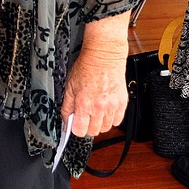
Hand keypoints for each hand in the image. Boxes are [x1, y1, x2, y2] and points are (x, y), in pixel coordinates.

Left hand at [61, 13, 129, 137]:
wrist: (104, 56)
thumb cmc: (86, 68)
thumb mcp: (69, 87)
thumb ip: (67, 107)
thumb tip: (66, 121)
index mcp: (84, 103)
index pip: (80, 130)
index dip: (75, 128)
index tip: (75, 123)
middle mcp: (99, 107)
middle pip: (93, 132)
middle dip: (87, 126)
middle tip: (85, 116)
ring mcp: (112, 106)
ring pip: (106, 128)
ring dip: (99, 123)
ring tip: (95, 112)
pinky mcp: (122, 103)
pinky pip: (117, 121)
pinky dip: (111, 119)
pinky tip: (105, 110)